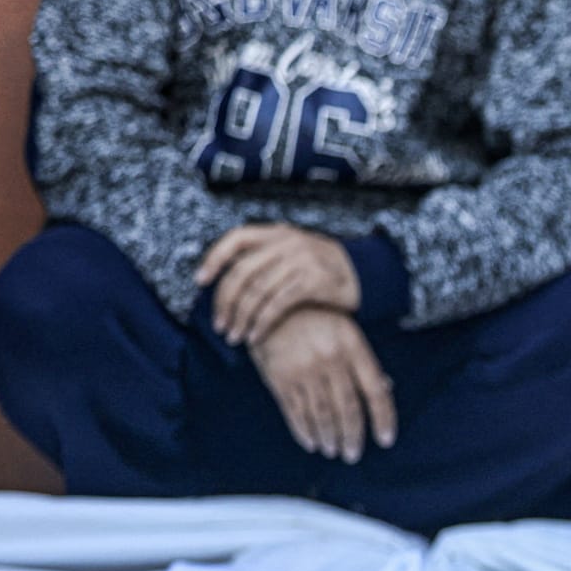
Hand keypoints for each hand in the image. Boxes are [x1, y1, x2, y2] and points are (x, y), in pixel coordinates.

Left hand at [197, 224, 360, 345]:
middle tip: (220, 326)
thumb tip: (229, 278)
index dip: (214, 259)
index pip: (236, 239)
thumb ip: (267, 259)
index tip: (200, 282)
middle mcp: (287, 243)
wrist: (369, 276)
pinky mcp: (313, 282)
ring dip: (241, 318)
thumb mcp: (296, 254)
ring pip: (256, 291)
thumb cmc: (325, 272)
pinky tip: (256, 337)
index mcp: (278, 233)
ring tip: (235, 337)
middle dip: (224, 302)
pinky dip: (262, 323)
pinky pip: (277, 305)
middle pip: (241, 272)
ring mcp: (300, 261)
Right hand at [250, 307, 396, 462]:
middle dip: (351, 436)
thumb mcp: (346, 333)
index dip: (383, 418)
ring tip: (332, 450)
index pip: (375, 391)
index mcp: (353, 347)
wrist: (272, 305)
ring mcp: (304, 369)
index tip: (386, 440)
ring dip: (328, 437)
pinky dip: (304, 430)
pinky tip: (311, 442)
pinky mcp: (280, 377)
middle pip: (348, 408)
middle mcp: (330, 360)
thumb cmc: (318, 321)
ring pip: (322, 414)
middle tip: (352, 455)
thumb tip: (386, 387)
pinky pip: (295, 411)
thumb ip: (364, 361)